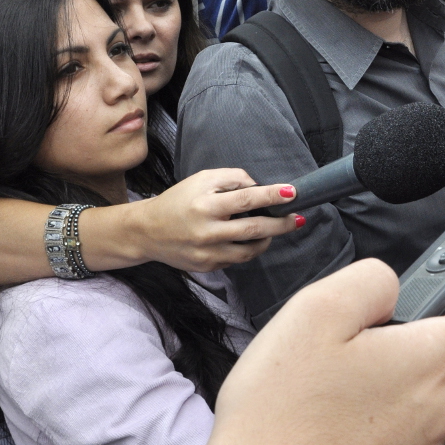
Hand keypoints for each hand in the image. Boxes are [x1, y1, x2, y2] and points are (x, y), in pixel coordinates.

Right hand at [130, 169, 302, 271]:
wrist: (148, 231)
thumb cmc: (178, 201)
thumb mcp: (201, 180)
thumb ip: (230, 178)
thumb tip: (257, 187)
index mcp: (206, 205)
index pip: (247, 199)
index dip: (272, 196)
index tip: (292, 192)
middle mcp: (207, 231)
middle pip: (255, 230)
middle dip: (281, 224)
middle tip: (297, 219)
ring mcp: (207, 253)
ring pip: (249, 251)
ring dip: (266, 240)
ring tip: (272, 230)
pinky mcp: (207, 267)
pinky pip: (235, 260)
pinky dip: (245, 249)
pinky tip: (245, 240)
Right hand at [182, 261, 444, 444]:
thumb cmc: (281, 417)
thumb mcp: (315, 310)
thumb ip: (369, 281)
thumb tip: (391, 286)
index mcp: (430, 363)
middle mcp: (439, 412)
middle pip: (442, 357)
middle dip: (402, 340)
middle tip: (346, 342)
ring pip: (416, 395)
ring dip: (383, 382)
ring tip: (326, 387)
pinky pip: (398, 433)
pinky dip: (370, 420)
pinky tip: (326, 421)